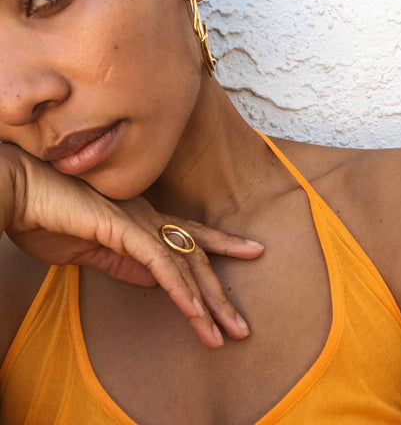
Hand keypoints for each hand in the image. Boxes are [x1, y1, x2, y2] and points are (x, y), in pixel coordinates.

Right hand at [1, 144, 263, 348]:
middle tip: (241, 324)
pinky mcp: (126, 229)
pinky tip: (197, 313)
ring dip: (208, 303)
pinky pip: (162, 265)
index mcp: (141, 219)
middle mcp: (148, 217)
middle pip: (196, 255)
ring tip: (227, 333)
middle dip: (221, 292)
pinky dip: (181, 290)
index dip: (220, 245)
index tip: (250, 250)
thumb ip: (125, 264)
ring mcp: (139, 222)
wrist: (21, 194)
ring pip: (186, 264)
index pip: (190, 235)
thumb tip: (155, 281)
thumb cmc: (49, 217)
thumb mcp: (93, 250)